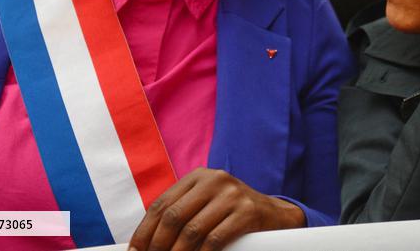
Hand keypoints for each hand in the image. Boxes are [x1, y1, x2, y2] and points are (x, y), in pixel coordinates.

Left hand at [128, 168, 305, 250]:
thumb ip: (181, 215)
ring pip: (191, 231)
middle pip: (173, 217)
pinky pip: (214, 240)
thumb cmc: (232, 215)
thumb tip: (146, 243)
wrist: (275, 215)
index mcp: (199, 176)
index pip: (161, 205)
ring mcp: (232, 194)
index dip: (144, 232)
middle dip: (157, 246)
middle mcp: (214, 180)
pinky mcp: (247, 211)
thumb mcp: (206, 205)